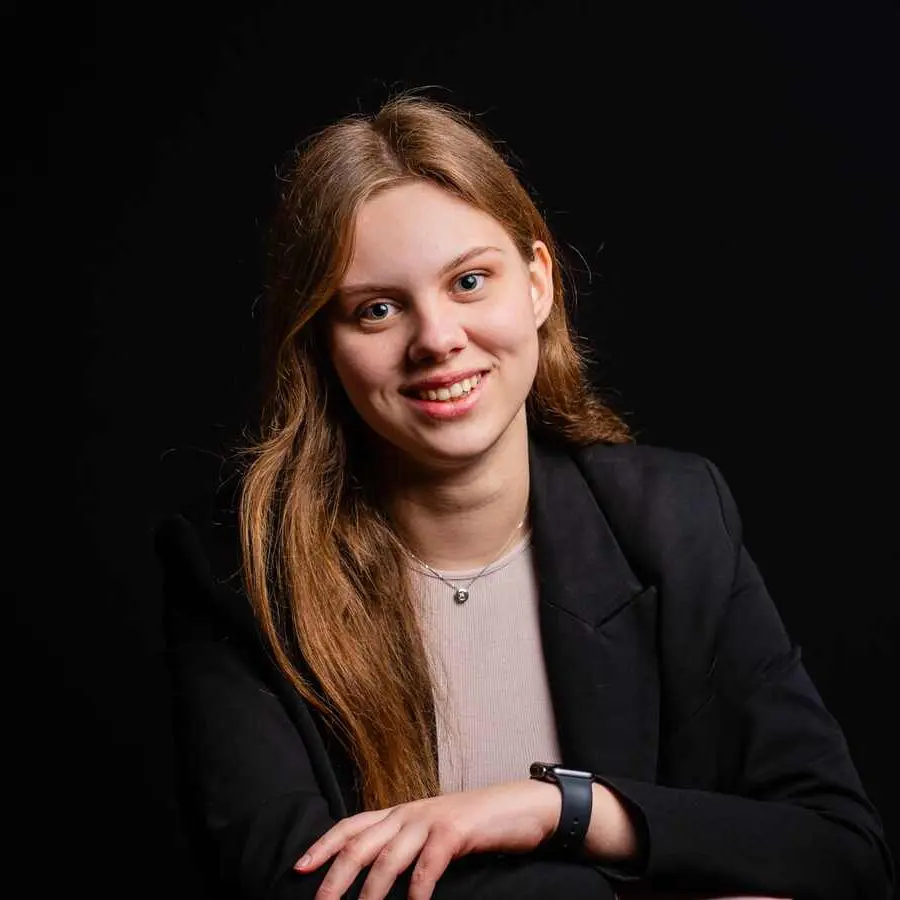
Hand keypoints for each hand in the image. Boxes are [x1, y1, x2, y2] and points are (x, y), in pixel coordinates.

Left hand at [294, 778, 560, 899]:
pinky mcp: (456, 830)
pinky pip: (429, 863)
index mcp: (400, 813)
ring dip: (371, 891)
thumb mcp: (432, 833)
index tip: (299, 867)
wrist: (520, 806)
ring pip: (389, 856)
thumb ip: (406, 846)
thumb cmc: (475, 827)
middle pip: (361, 843)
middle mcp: (409, 812)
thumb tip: (375, 876)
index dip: (324, 845)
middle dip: (335, 877)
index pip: (352, 825)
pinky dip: (418, 888)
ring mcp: (432, 819)